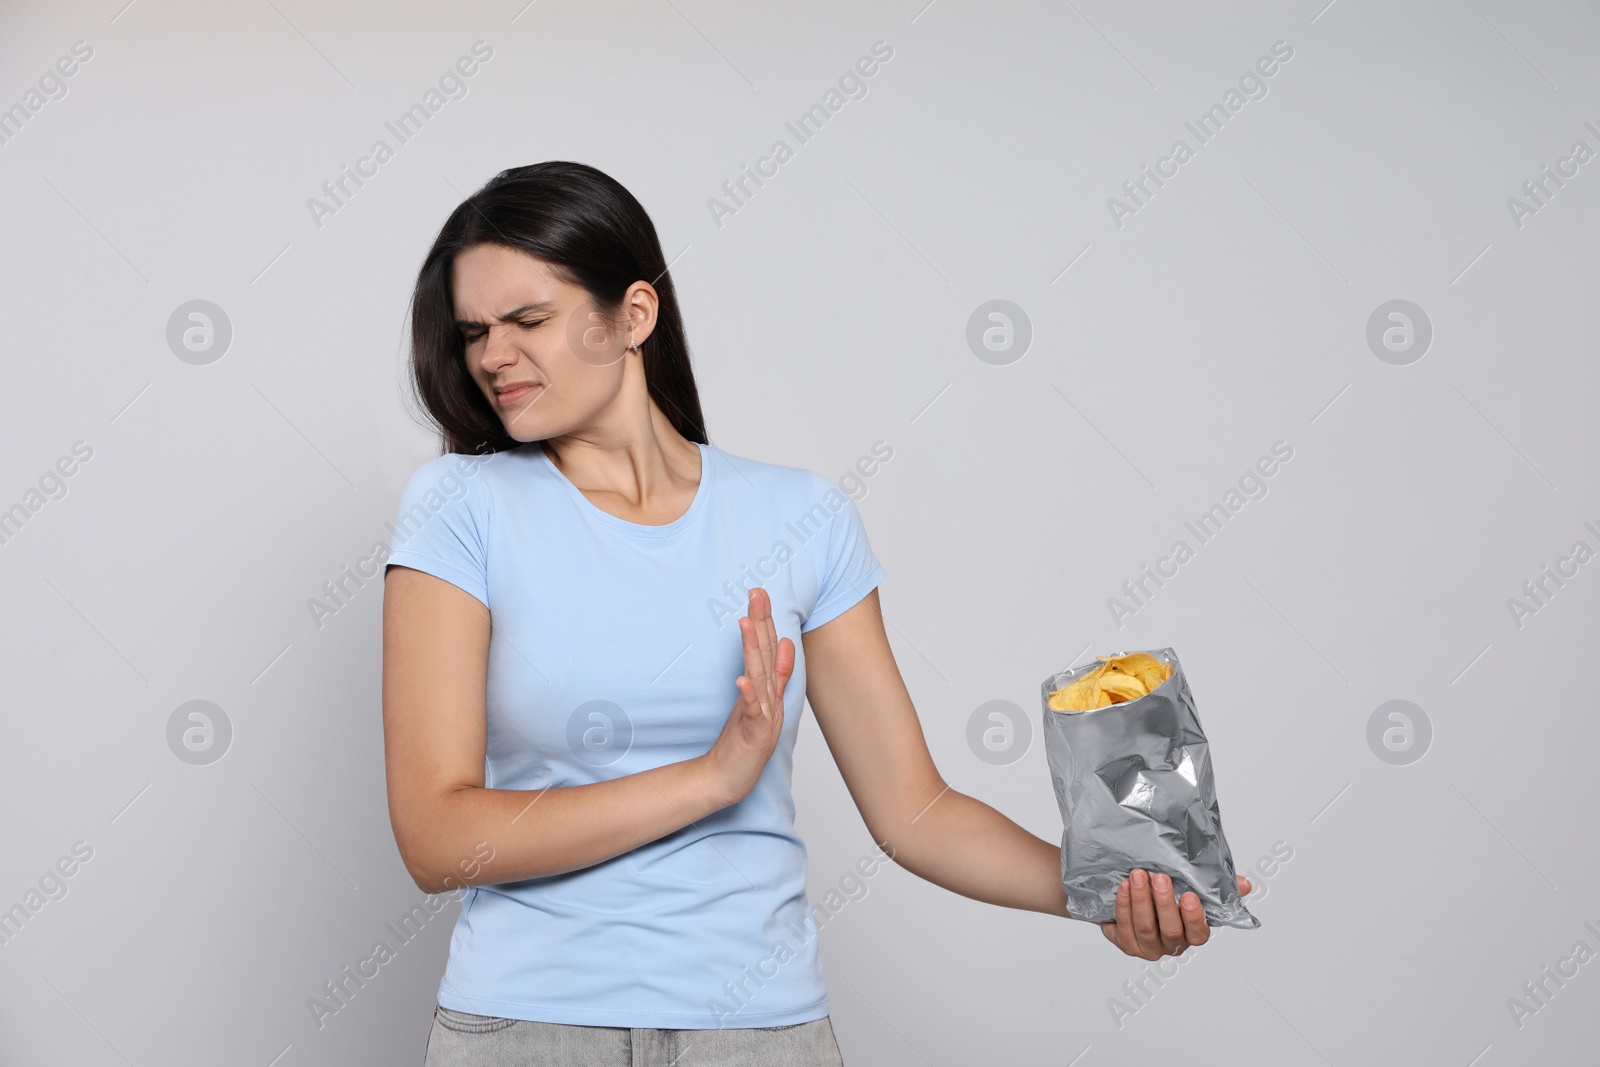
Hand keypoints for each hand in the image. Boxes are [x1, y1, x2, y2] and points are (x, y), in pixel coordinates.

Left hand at [701, 588, 794, 806]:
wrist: (728, 778)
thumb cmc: (744, 741)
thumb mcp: (760, 702)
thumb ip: (777, 674)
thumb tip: (785, 642)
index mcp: (770, 690)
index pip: (769, 649)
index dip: (766, 620)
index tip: (759, 594)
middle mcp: (770, 699)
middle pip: (767, 656)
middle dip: (763, 623)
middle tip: (757, 594)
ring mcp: (764, 717)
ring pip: (760, 678)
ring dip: (754, 650)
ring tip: (747, 623)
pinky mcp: (755, 736)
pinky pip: (752, 713)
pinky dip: (748, 696)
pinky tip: (742, 679)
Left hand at [1099, 869, 1253, 958]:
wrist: (1134, 899)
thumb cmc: (1169, 896)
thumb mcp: (1195, 889)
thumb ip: (1219, 888)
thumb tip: (1245, 884)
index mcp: (1191, 934)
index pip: (1198, 934)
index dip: (1194, 917)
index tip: (1189, 896)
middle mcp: (1171, 945)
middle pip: (1170, 930)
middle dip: (1164, 902)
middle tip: (1159, 877)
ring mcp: (1147, 947)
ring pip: (1144, 927)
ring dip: (1140, 900)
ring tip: (1137, 876)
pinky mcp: (1126, 943)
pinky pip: (1123, 926)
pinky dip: (1123, 904)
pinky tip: (1123, 886)